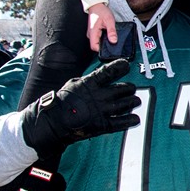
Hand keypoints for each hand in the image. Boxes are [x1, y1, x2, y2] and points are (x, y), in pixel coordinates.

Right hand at [21, 59, 139, 158]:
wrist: (54, 123)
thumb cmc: (62, 102)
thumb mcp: (74, 84)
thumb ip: (89, 80)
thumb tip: (100, 76)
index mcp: (91, 83)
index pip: (111, 71)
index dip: (121, 66)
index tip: (126, 65)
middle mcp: (99, 96)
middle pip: (123, 88)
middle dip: (129, 88)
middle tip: (130, 89)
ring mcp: (102, 111)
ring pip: (126, 104)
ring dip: (133, 102)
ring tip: (135, 101)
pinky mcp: (103, 125)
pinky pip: (121, 122)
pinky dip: (130, 120)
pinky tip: (135, 119)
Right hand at [87, 2, 115, 52]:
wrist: (96, 5)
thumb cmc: (101, 11)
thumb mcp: (109, 20)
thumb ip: (111, 31)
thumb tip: (114, 41)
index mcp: (92, 32)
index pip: (94, 47)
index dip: (102, 50)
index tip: (110, 48)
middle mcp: (90, 35)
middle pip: (96, 46)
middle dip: (105, 46)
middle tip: (113, 42)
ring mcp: (92, 34)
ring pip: (98, 42)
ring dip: (105, 42)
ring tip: (111, 37)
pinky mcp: (94, 32)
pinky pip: (99, 39)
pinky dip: (104, 38)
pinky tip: (109, 35)